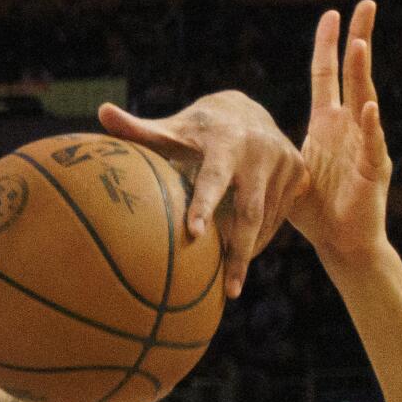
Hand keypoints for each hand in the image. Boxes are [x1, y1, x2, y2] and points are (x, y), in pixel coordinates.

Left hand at [98, 89, 306, 299]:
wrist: (249, 109)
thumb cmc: (197, 130)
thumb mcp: (173, 129)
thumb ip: (139, 129)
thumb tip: (102, 112)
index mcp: (226, 142)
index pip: (214, 178)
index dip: (204, 204)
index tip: (192, 234)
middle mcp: (261, 151)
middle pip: (250, 211)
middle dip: (239, 253)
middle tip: (229, 291)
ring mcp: (285, 163)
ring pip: (267, 220)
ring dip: (248, 252)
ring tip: (230, 285)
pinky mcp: (299, 174)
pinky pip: (280, 217)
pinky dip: (262, 239)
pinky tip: (243, 258)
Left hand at [287, 0, 391, 267]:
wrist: (342, 244)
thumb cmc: (312, 210)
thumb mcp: (281, 172)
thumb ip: (262, 151)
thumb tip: (223, 143)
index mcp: (328, 124)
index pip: (328, 76)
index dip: (329, 46)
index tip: (331, 14)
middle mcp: (350, 127)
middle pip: (355, 75)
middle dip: (359, 39)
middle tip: (365, 3)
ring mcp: (366, 145)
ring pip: (366, 101)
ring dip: (362, 74)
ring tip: (358, 46)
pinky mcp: (374, 170)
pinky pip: (372, 144)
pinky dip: (370, 126)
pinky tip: (367, 107)